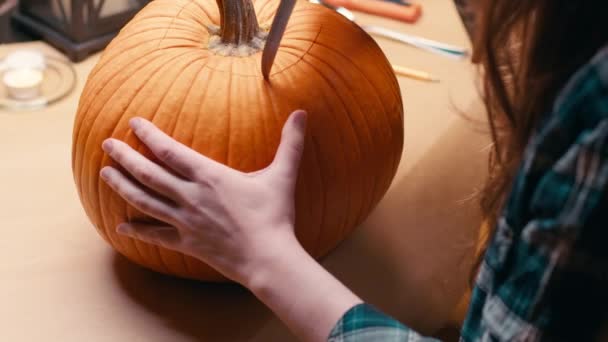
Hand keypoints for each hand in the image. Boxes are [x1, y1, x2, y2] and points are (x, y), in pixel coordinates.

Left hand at [100, 110, 307, 284]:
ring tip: (104, 174)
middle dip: (124, 157)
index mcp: (209, 176)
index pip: (170, 150)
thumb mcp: (283, 175)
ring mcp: (185, 221)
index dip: (149, 135)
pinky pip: (156, 236)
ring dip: (121, 186)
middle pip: (148, 173)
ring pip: (144, 201)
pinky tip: (121, 228)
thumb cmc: (274, 216)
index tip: (133, 122)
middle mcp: (190, 196)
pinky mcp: (186, 243)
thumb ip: (291, 143)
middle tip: (106, 144)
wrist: (268, 258)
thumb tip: (303, 114)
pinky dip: (137, 231)